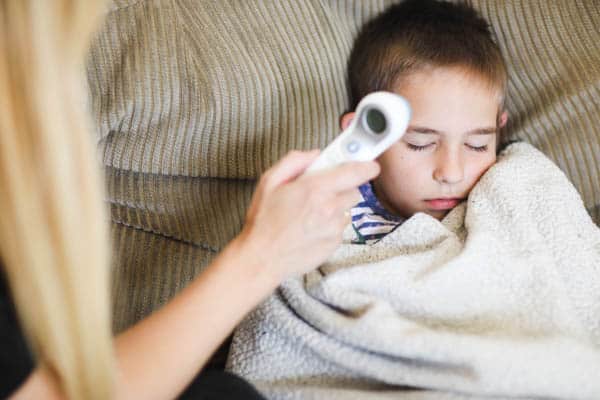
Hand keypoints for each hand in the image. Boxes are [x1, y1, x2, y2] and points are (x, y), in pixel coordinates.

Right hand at [234, 150, 379, 284]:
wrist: (262, 258)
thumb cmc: (263, 222)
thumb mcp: (269, 182)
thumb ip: (294, 161)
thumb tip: (314, 154)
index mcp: (315, 189)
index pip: (355, 172)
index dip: (366, 166)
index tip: (369, 164)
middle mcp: (329, 208)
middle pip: (354, 191)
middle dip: (342, 188)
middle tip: (322, 191)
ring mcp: (334, 228)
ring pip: (347, 210)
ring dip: (335, 208)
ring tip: (311, 213)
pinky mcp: (334, 243)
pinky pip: (340, 228)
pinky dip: (330, 225)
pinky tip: (311, 228)